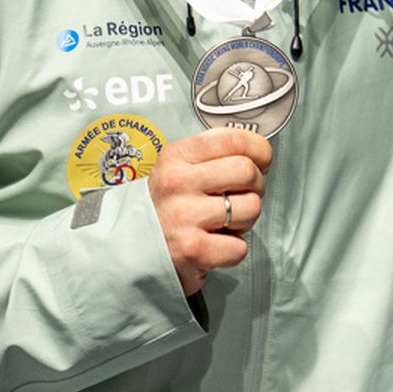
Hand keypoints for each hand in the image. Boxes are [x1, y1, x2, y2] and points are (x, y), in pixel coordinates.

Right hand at [146, 129, 272, 295]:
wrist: (131, 252)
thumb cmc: (165, 209)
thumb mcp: (177, 170)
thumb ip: (211, 157)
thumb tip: (259, 152)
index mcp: (175, 157)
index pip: (233, 139)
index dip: (259, 150)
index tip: (261, 160)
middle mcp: (177, 182)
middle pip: (247, 171)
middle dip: (255, 187)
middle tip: (240, 198)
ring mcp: (184, 215)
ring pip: (251, 207)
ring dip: (245, 220)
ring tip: (224, 224)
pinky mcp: (192, 249)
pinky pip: (240, 246)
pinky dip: (233, 250)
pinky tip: (215, 245)